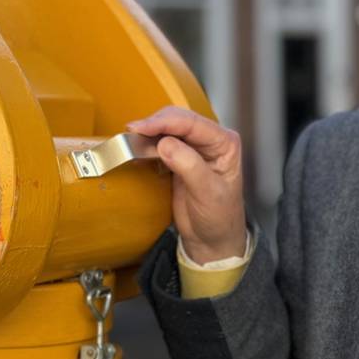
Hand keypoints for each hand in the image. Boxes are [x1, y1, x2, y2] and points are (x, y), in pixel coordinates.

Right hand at [127, 107, 246, 263]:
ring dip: (149, 131)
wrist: (212, 239)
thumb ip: (189, 166)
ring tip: (133, 139)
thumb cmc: (220, 217)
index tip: (143, 127)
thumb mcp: (208, 193)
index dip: (166, 122)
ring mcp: (194, 147)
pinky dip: (148, 142)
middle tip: (133, 132)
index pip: (193, 124)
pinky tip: (138, 146)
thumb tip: (166, 144)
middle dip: (155, 123)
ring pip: (168, 127)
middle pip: (179, 119)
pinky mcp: (179, 157)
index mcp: (225, 143)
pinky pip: (161, 142)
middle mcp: (211, 140)